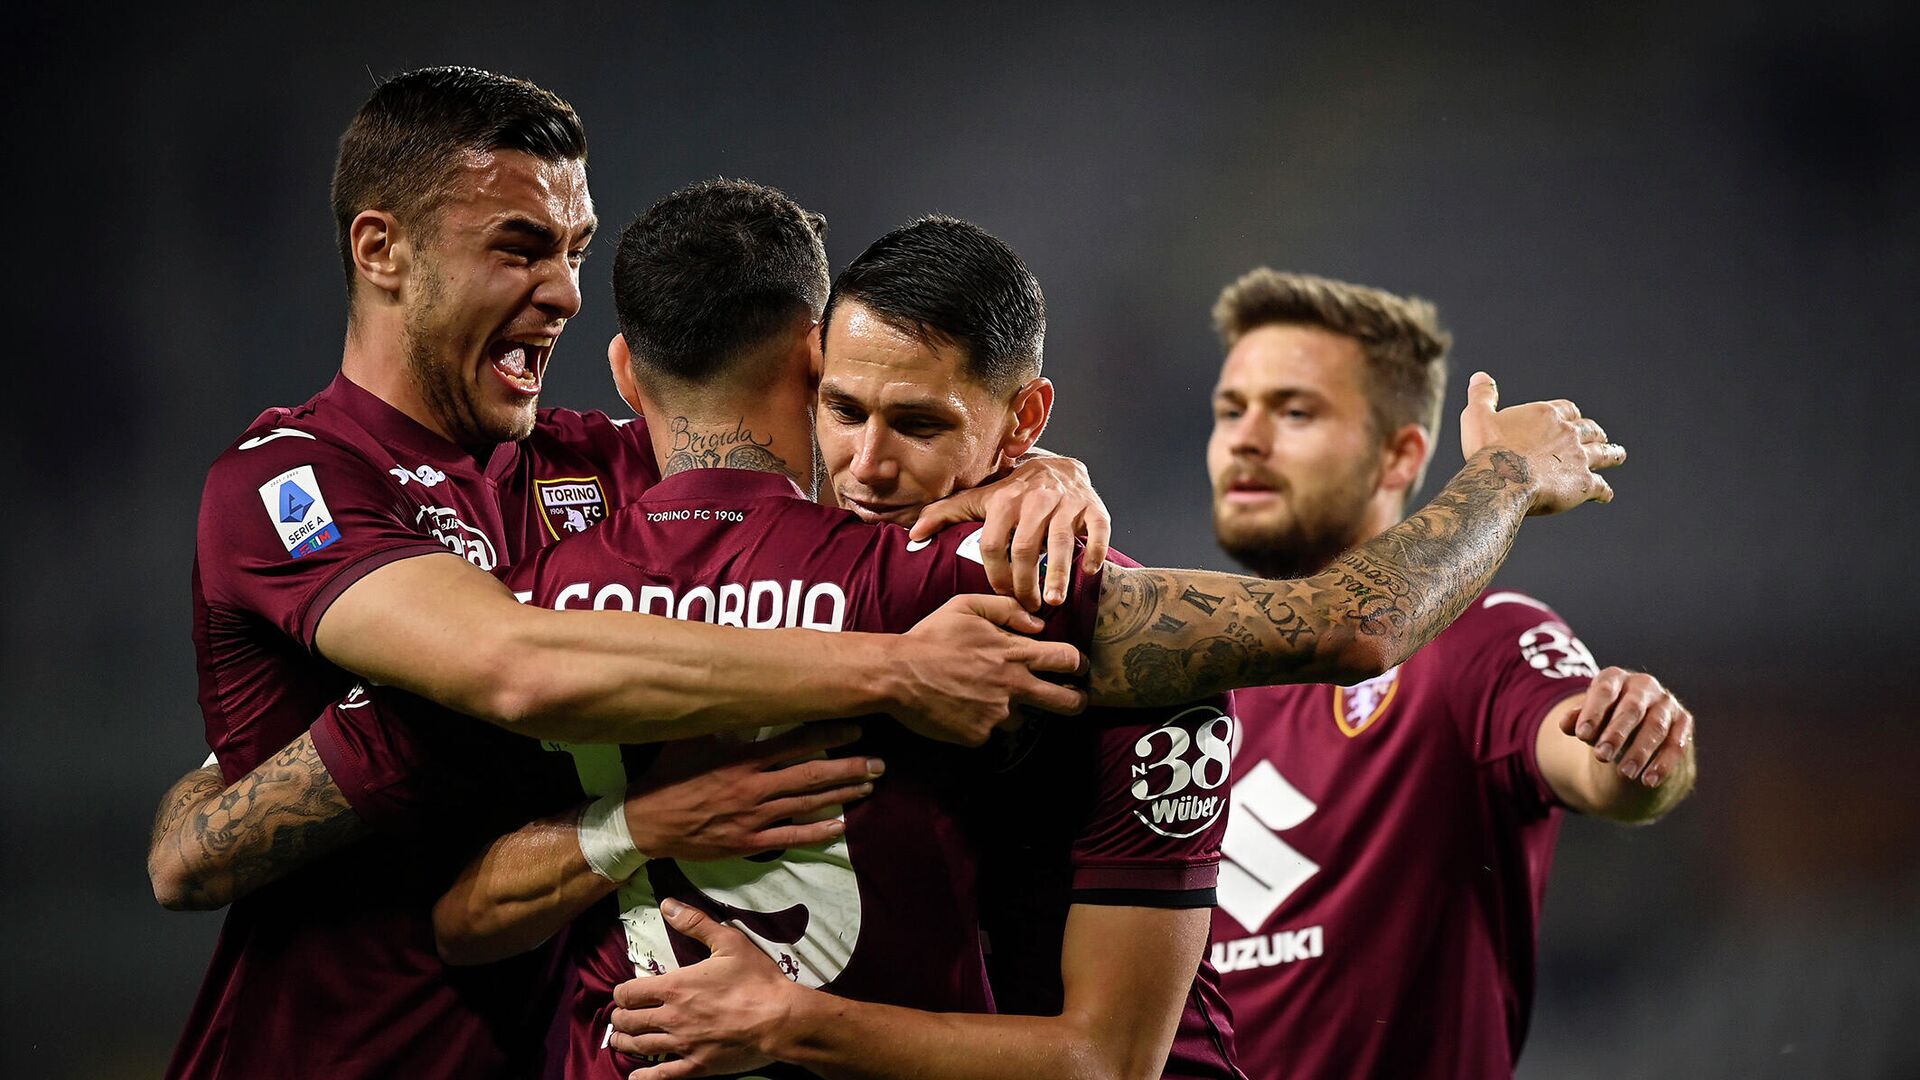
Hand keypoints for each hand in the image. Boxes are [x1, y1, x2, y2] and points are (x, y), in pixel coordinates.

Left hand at [610, 899, 790, 1078]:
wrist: (780, 1020)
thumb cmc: (756, 980)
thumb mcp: (728, 942)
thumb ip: (695, 923)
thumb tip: (666, 905)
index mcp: (674, 987)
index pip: (629, 992)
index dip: (621, 993)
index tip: (624, 993)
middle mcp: (671, 1017)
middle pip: (629, 1021)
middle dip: (620, 1017)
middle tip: (621, 1016)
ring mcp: (682, 1045)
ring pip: (639, 1046)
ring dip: (624, 1042)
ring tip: (621, 1040)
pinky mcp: (696, 1066)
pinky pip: (660, 1076)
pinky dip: (642, 1077)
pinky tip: (635, 1076)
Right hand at [625, 723, 878, 859]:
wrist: (646, 824)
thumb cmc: (668, 776)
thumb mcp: (691, 739)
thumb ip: (721, 720)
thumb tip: (742, 692)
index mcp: (743, 758)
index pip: (796, 741)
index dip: (829, 733)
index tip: (856, 727)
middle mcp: (754, 787)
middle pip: (812, 774)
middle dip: (850, 768)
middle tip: (880, 763)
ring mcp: (754, 817)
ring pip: (808, 804)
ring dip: (842, 795)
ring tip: (871, 787)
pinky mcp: (749, 842)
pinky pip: (791, 836)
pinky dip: (818, 832)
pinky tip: (841, 827)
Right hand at [892, 594, 1088, 745]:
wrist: (896, 674)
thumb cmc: (930, 637)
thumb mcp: (966, 606)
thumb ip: (1007, 609)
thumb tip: (1038, 624)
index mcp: (1013, 653)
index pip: (1066, 659)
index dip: (1078, 663)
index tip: (1079, 667)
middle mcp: (1012, 687)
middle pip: (1065, 702)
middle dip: (1077, 701)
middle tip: (1075, 699)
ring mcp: (996, 715)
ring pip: (1022, 719)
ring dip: (1012, 710)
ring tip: (984, 696)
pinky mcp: (978, 736)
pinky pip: (990, 732)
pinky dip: (981, 722)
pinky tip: (961, 707)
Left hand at [910, 454, 1111, 609]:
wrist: (1060, 466)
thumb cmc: (1015, 492)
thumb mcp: (980, 499)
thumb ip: (946, 515)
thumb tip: (913, 534)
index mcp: (1004, 501)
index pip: (993, 544)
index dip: (995, 573)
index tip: (1001, 594)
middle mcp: (1035, 500)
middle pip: (1026, 548)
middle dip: (1025, 582)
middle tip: (1028, 607)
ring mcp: (1066, 503)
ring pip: (1062, 540)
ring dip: (1058, 574)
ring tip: (1054, 601)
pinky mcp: (1093, 506)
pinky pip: (1098, 529)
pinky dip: (1095, 550)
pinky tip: (1089, 571)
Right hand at [1458, 371, 1624, 514]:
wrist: (1501, 480)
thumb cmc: (1487, 449)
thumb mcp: (1477, 416)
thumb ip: (1482, 396)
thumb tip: (1480, 376)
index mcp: (1546, 415)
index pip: (1567, 409)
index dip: (1570, 415)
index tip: (1573, 419)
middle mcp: (1568, 433)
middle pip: (1590, 429)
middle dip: (1595, 433)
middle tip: (1600, 437)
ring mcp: (1579, 458)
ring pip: (1604, 454)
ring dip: (1613, 454)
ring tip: (1618, 455)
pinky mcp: (1584, 484)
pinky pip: (1601, 487)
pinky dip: (1604, 491)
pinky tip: (1605, 496)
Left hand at [1560, 667, 1694, 787]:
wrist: (1637, 722)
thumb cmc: (1604, 716)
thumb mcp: (1588, 716)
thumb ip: (1577, 719)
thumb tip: (1564, 724)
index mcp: (1616, 678)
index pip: (1604, 691)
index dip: (1593, 712)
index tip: (1582, 735)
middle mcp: (1644, 685)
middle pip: (1631, 709)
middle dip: (1616, 734)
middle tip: (1601, 757)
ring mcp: (1666, 702)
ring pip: (1656, 728)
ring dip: (1640, 752)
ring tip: (1625, 773)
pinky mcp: (1683, 722)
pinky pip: (1676, 744)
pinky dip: (1663, 764)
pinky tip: (1649, 781)